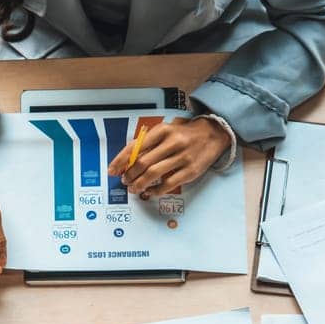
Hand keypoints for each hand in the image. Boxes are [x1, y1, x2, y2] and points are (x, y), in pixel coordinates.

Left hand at [106, 118, 230, 199]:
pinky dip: (155, 190)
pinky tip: (149, 192)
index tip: (112, 170)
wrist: (212, 134)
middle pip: (143, 162)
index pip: (135, 146)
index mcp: (162, 131)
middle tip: (125, 181)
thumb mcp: (165, 132)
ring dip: (139, 184)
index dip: (120, 160)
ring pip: (153, 174)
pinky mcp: (191, 171)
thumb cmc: (183, 135)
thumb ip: (147, 144)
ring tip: (133, 188)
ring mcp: (183, 157)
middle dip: (129, 174)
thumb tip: (125, 161)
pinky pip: (168, 184)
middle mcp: (173, 142)